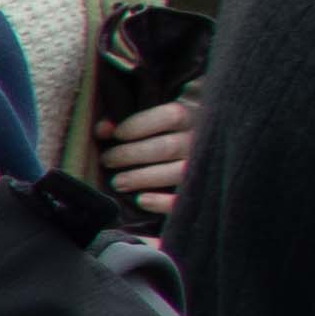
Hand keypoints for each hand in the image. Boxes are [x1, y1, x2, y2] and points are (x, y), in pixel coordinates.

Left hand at [101, 91, 201, 220]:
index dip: (140, 125)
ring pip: (179, 172)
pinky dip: (165, 202)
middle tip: (107, 160)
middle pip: (168, 147)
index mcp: (194, 115)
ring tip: (117, 182)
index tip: (116, 134)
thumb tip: (102, 129)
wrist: (212, 143)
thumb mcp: (156, 113)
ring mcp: (207, 165)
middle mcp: (203, 140)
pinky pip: (188, 197)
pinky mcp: (206, 188)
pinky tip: (141, 200)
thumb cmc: (170, 127)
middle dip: (132, 155)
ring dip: (144, 178)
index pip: (171, 116)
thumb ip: (127, 116)